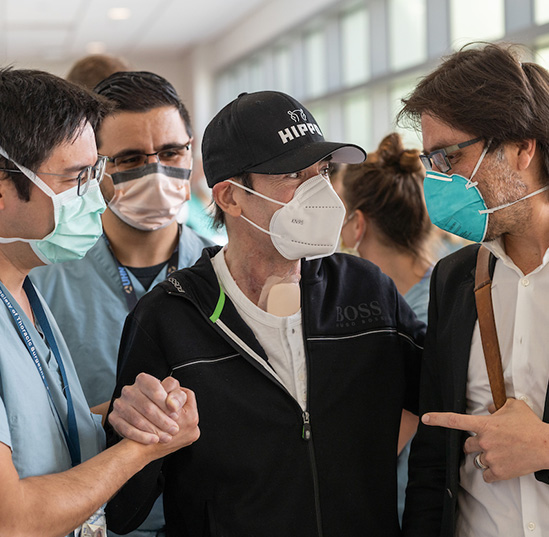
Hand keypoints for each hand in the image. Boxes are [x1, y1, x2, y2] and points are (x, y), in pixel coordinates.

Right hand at [109, 373, 195, 444]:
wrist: (143, 413)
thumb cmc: (162, 401)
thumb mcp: (173, 395)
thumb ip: (178, 397)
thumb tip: (173, 406)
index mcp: (143, 380)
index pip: (156, 391)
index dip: (167, 405)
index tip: (176, 415)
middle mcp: (129, 390)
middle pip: (147, 407)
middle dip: (163, 421)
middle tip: (174, 430)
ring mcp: (120, 404)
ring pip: (138, 420)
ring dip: (154, 430)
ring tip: (166, 437)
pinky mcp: (114, 418)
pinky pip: (127, 430)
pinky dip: (142, 437)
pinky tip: (153, 440)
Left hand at [422, 398, 548, 481]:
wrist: (547, 446)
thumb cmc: (531, 425)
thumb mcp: (514, 406)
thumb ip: (498, 406)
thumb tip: (490, 408)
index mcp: (484, 424)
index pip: (455, 420)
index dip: (437, 419)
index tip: (425, 419)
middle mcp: (483, 441)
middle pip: (466, 445)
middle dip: (473, 445)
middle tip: (488, 443)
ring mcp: (490, 457)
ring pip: (477, 460)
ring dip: (484, 458)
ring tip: (501, 454)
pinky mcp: (499, 472)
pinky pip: (487, 476)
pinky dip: (492, 473)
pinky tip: (502, 466)